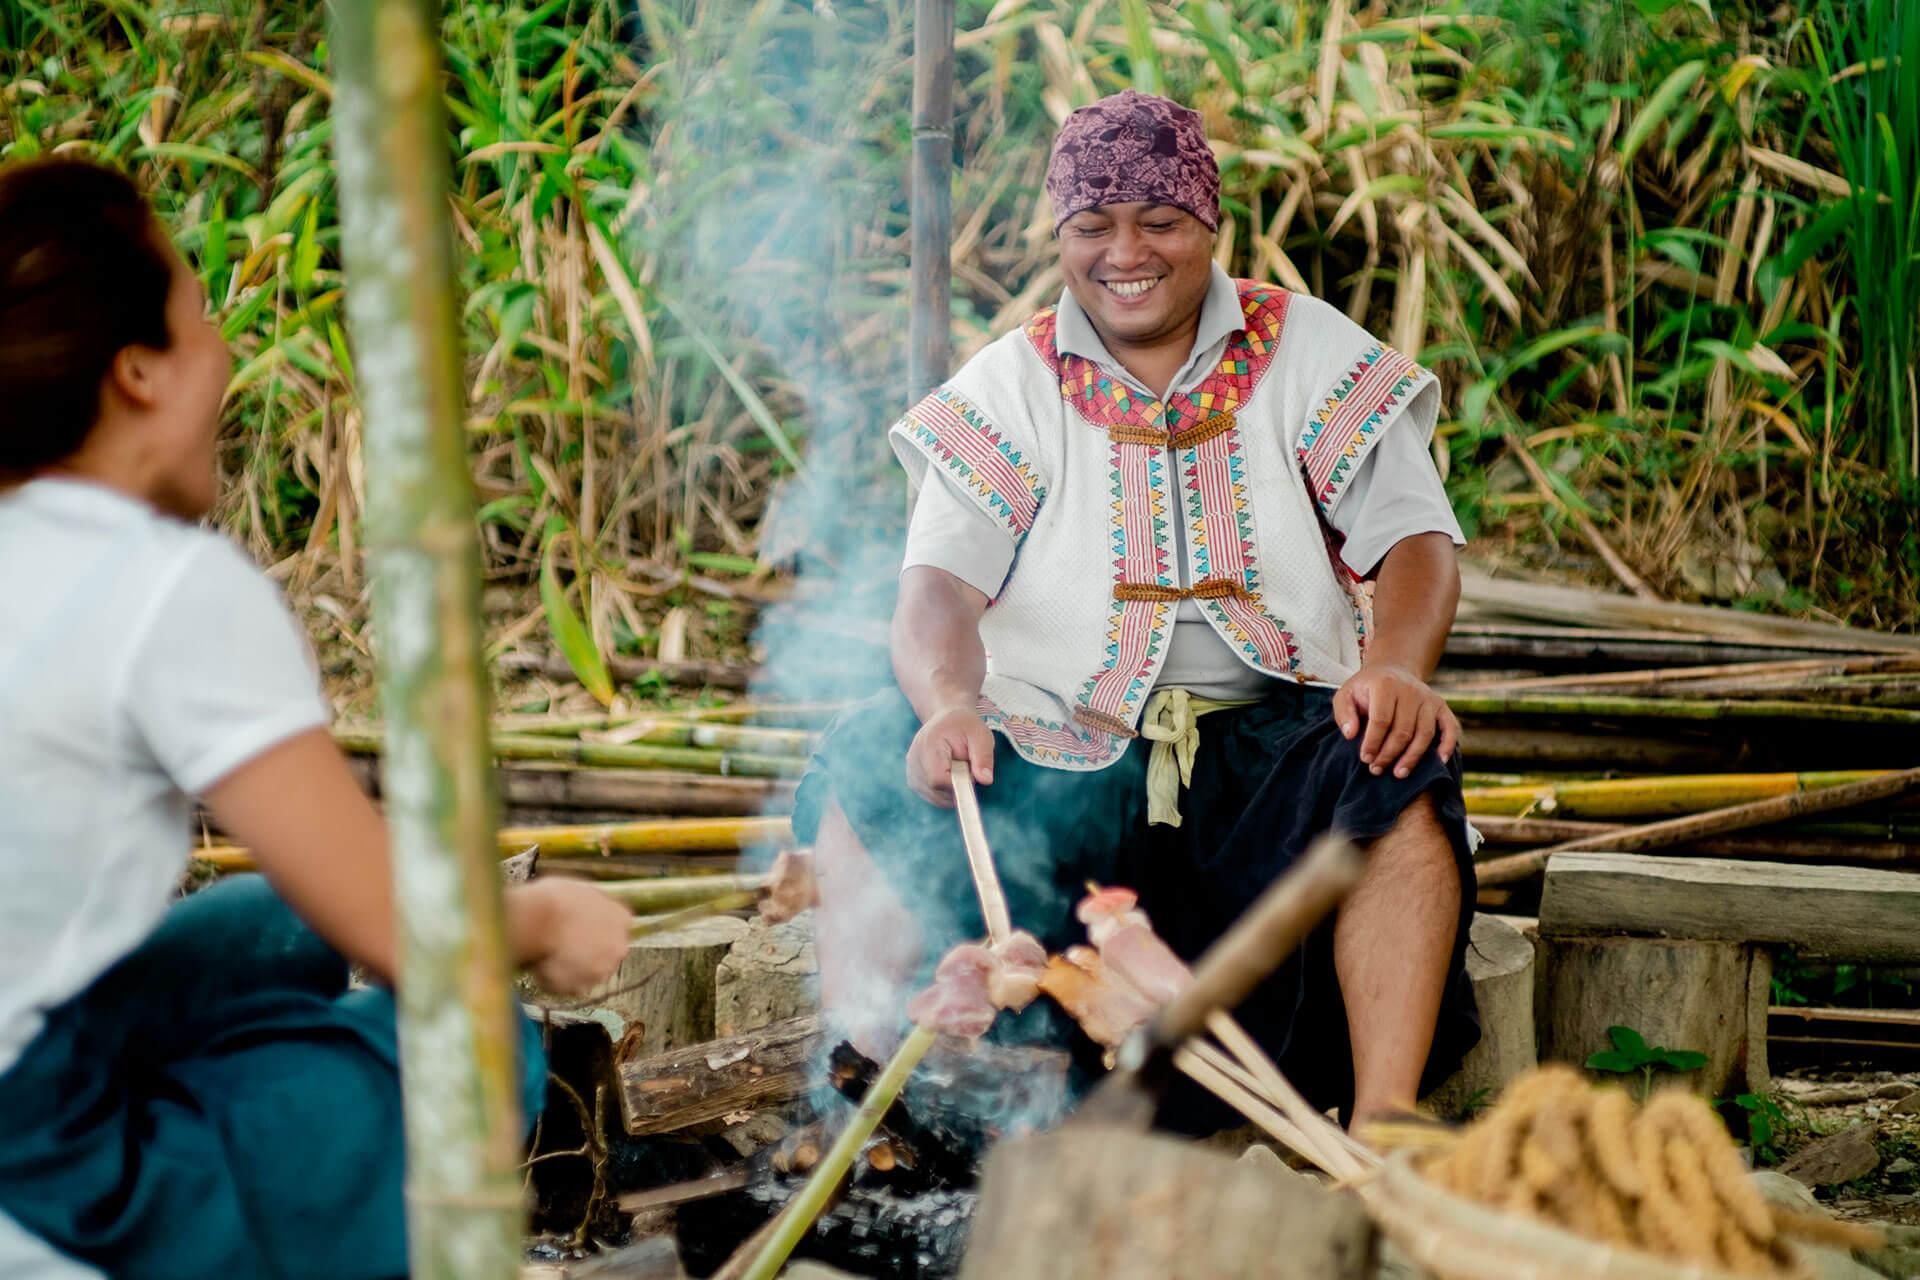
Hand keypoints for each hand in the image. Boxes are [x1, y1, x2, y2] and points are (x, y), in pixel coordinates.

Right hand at [507, 878, 632, 994]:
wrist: (536, 922)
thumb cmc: (555, 898)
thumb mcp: (580, 890)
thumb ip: (592, 904)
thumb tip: (585, 908)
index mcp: (622, 919)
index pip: (620, 926)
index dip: (600, 927)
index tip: (584, 927)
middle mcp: (619, 947)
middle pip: (609, 952)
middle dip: (593, 951)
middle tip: (567, 944)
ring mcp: (601, 971)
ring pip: (591, 972)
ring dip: (578, 968)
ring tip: (553, 957)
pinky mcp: (580, 988)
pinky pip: (571, 986)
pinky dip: (560, 981)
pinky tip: (545, 967)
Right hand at [905, 705, 995, 805]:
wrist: (947, 720)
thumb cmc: (965, 727)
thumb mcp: (981, 735)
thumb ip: (984, 757)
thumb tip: (986, 780)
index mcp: (928, 744)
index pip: (938, 779)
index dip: (958, 783)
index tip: (971, 772)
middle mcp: (914, 759)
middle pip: (937, 791)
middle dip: (958, 786)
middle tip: (967, 767)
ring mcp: (911, 771)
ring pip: (936, 797)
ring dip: (953, 790)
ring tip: (958, 768)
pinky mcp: (913, 780)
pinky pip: (933, 797)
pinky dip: (946, 792)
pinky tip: (950, 774)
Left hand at [1332, 662, 1458, 779]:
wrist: (1392, 671)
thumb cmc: (1366, 689)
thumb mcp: (1346, 694)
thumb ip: (1344, 713)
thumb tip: (1351, 734)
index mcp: (1385, 685)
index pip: (1381, 720)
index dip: (1373, 743)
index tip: (1365, 758)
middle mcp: (1411, 690)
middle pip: (1403, 731)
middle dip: (1389, 754)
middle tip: (1377, 769)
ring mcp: (1429, 698)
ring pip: (1425, 734)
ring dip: (1412, 757)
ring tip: (1399, 773)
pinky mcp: (1441, 706)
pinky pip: (1450, 728)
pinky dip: (1447, 746)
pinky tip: (1437, 763)